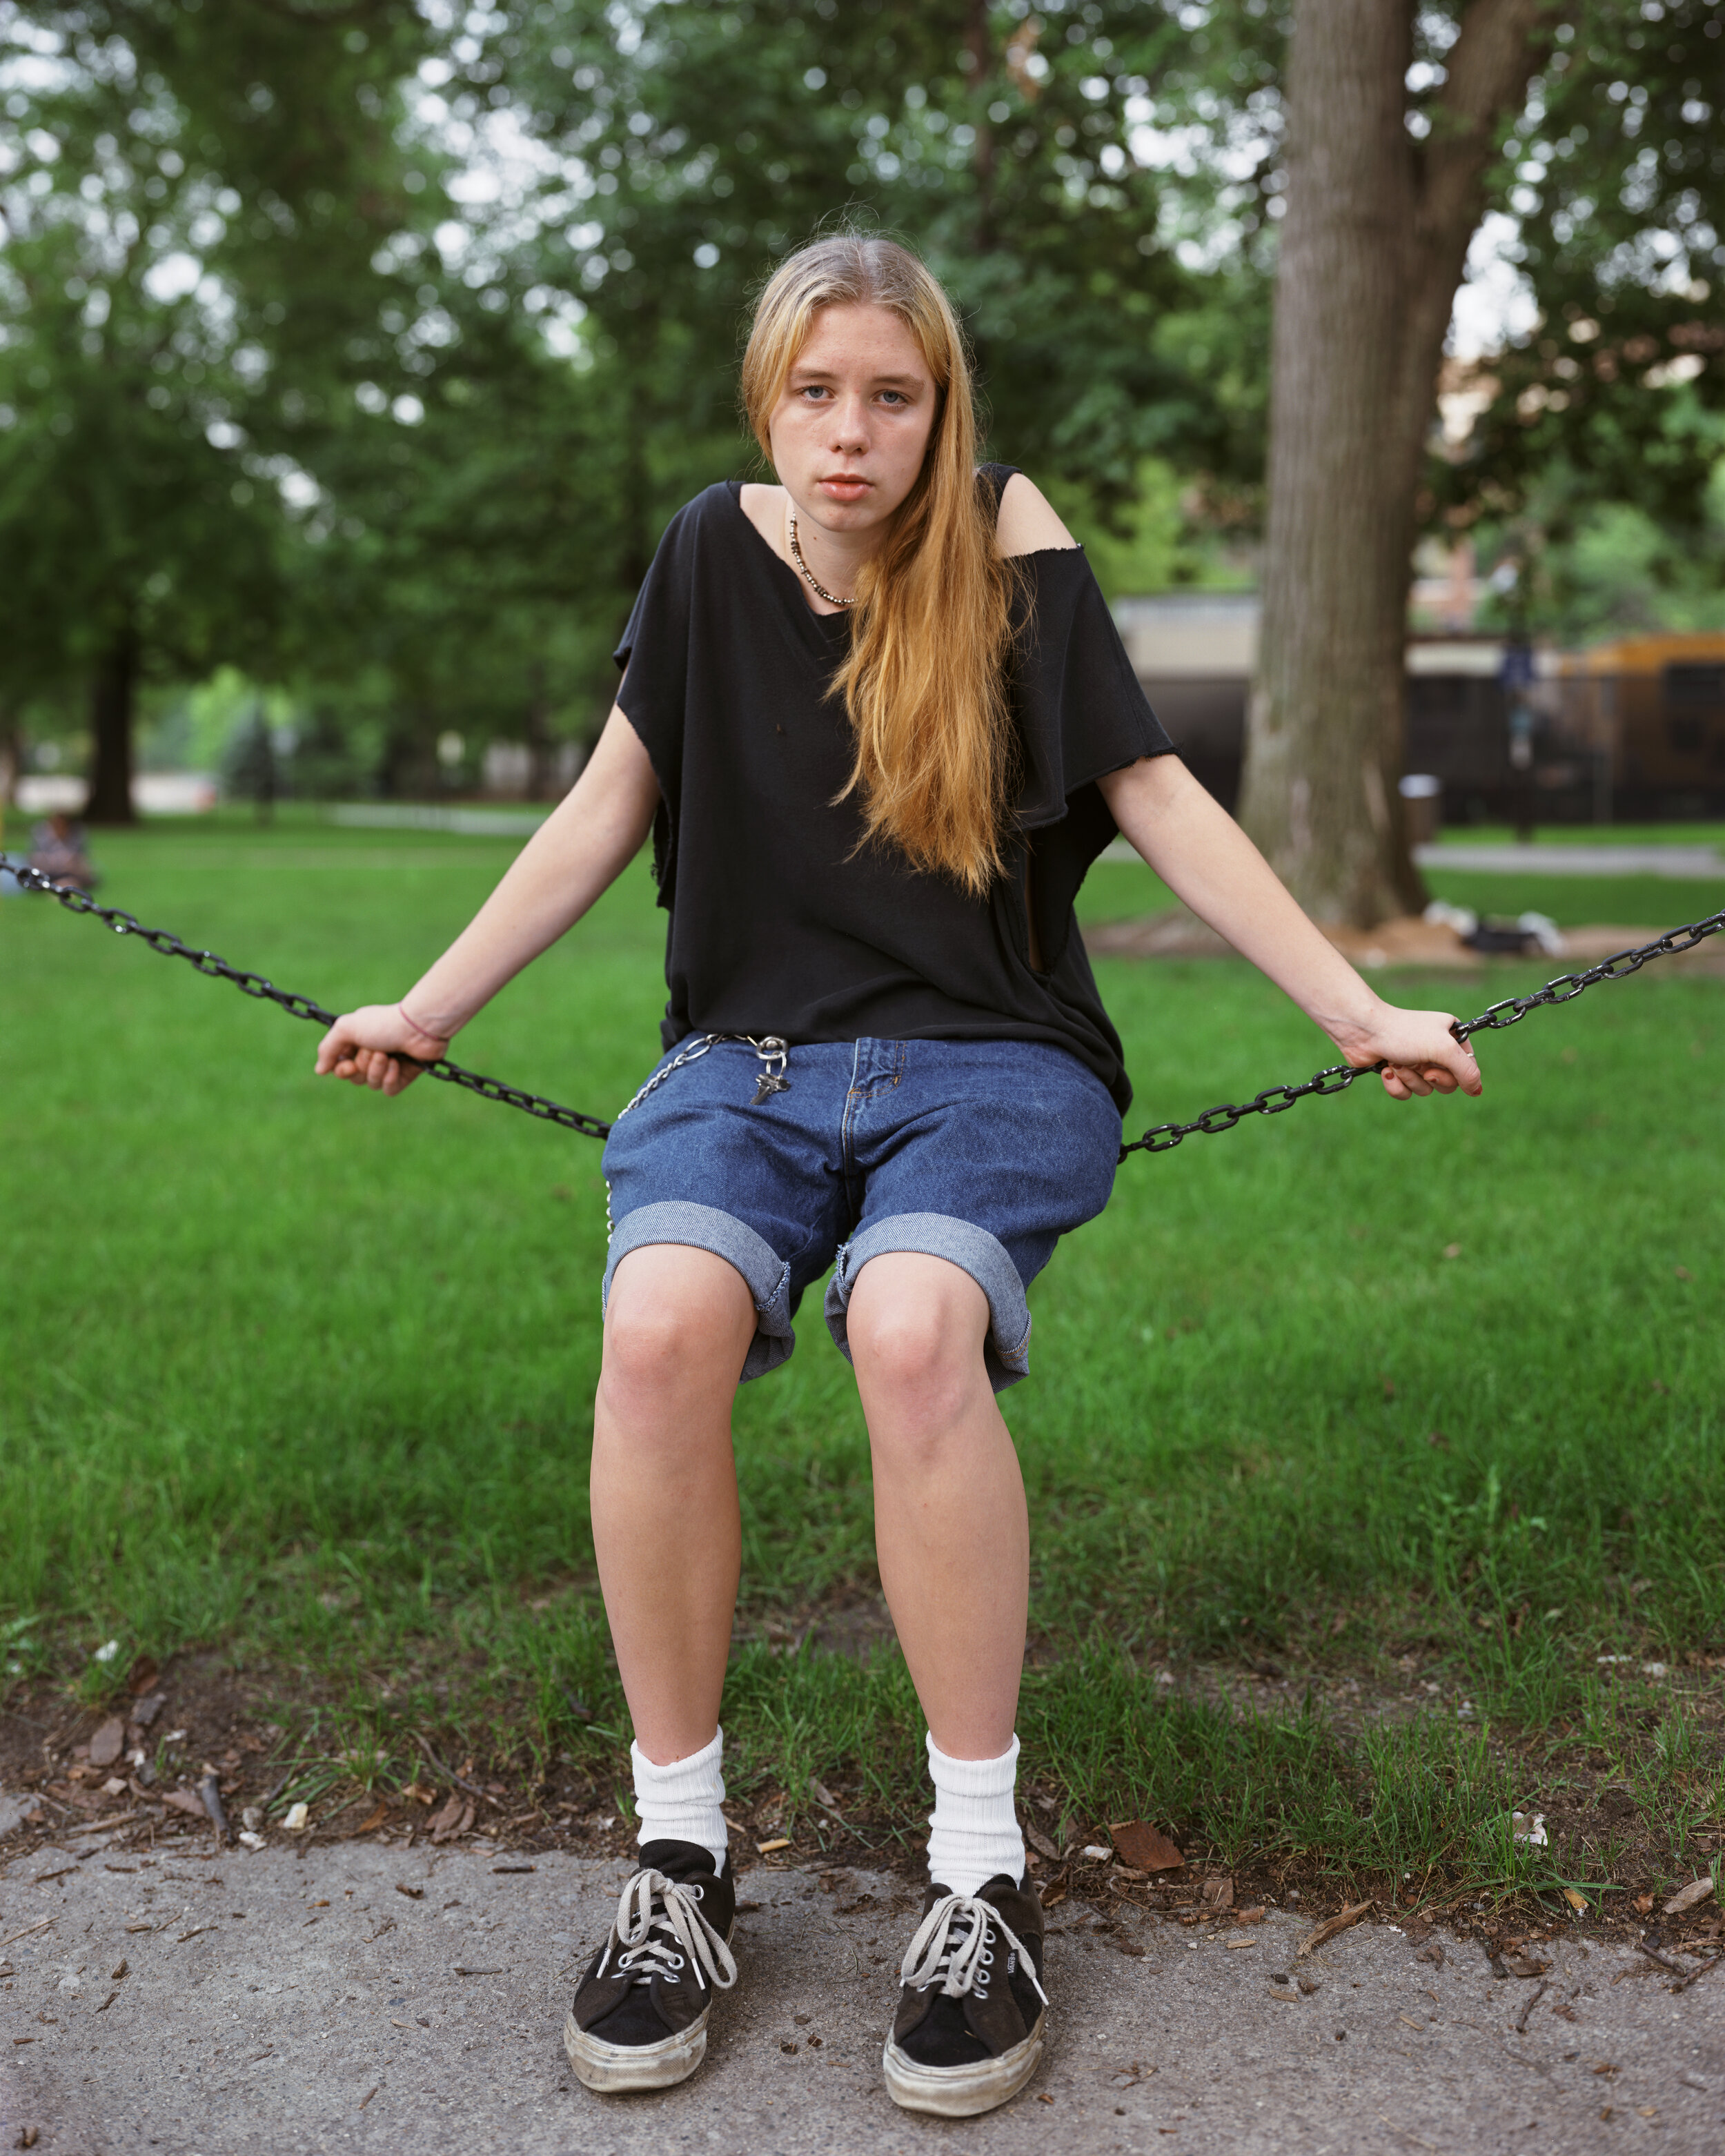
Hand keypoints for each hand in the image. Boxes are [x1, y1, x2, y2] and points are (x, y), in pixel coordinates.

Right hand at [314, 1003, 450, 1095]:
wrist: (419, 1026)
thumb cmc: (382, 1024)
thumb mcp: (346, 1029)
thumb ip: (327, 1048)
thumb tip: (320, 1070)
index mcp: (356, 1041)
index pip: (340, 1067)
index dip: (342, 1070)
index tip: (348, 1065)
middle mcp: (371, 1053)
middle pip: (355, 1077)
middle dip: (363, 1066)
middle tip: (374, 1050)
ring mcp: (389, 1065)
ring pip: (372, 1083)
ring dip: (377, 1070)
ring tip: (388, 1054)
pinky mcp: (404, 1075)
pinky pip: (389, 1090)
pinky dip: (390, 1079)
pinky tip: (397, 1065)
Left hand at [1331, 1001, 1481, 1100]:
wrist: (1363, 1031)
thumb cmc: (1404, 1033)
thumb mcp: (1444, 1049)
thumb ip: (1466, 1070)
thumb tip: (1476, 1090)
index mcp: (1451, 1036)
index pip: (1467, 1067)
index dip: (1454, 1075)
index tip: (1437, 1068)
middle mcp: (1435, 1048)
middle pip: (1447, 1083)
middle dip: (1431, 1079)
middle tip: (1421, 1068)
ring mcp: (1415, 1060)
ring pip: (1425, 1089)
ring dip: (1410, 1079)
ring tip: (1397, 1062)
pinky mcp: (1396, 1071)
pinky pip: (1405, 1092)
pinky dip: (1396, 1085)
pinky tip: (1386, 1070)